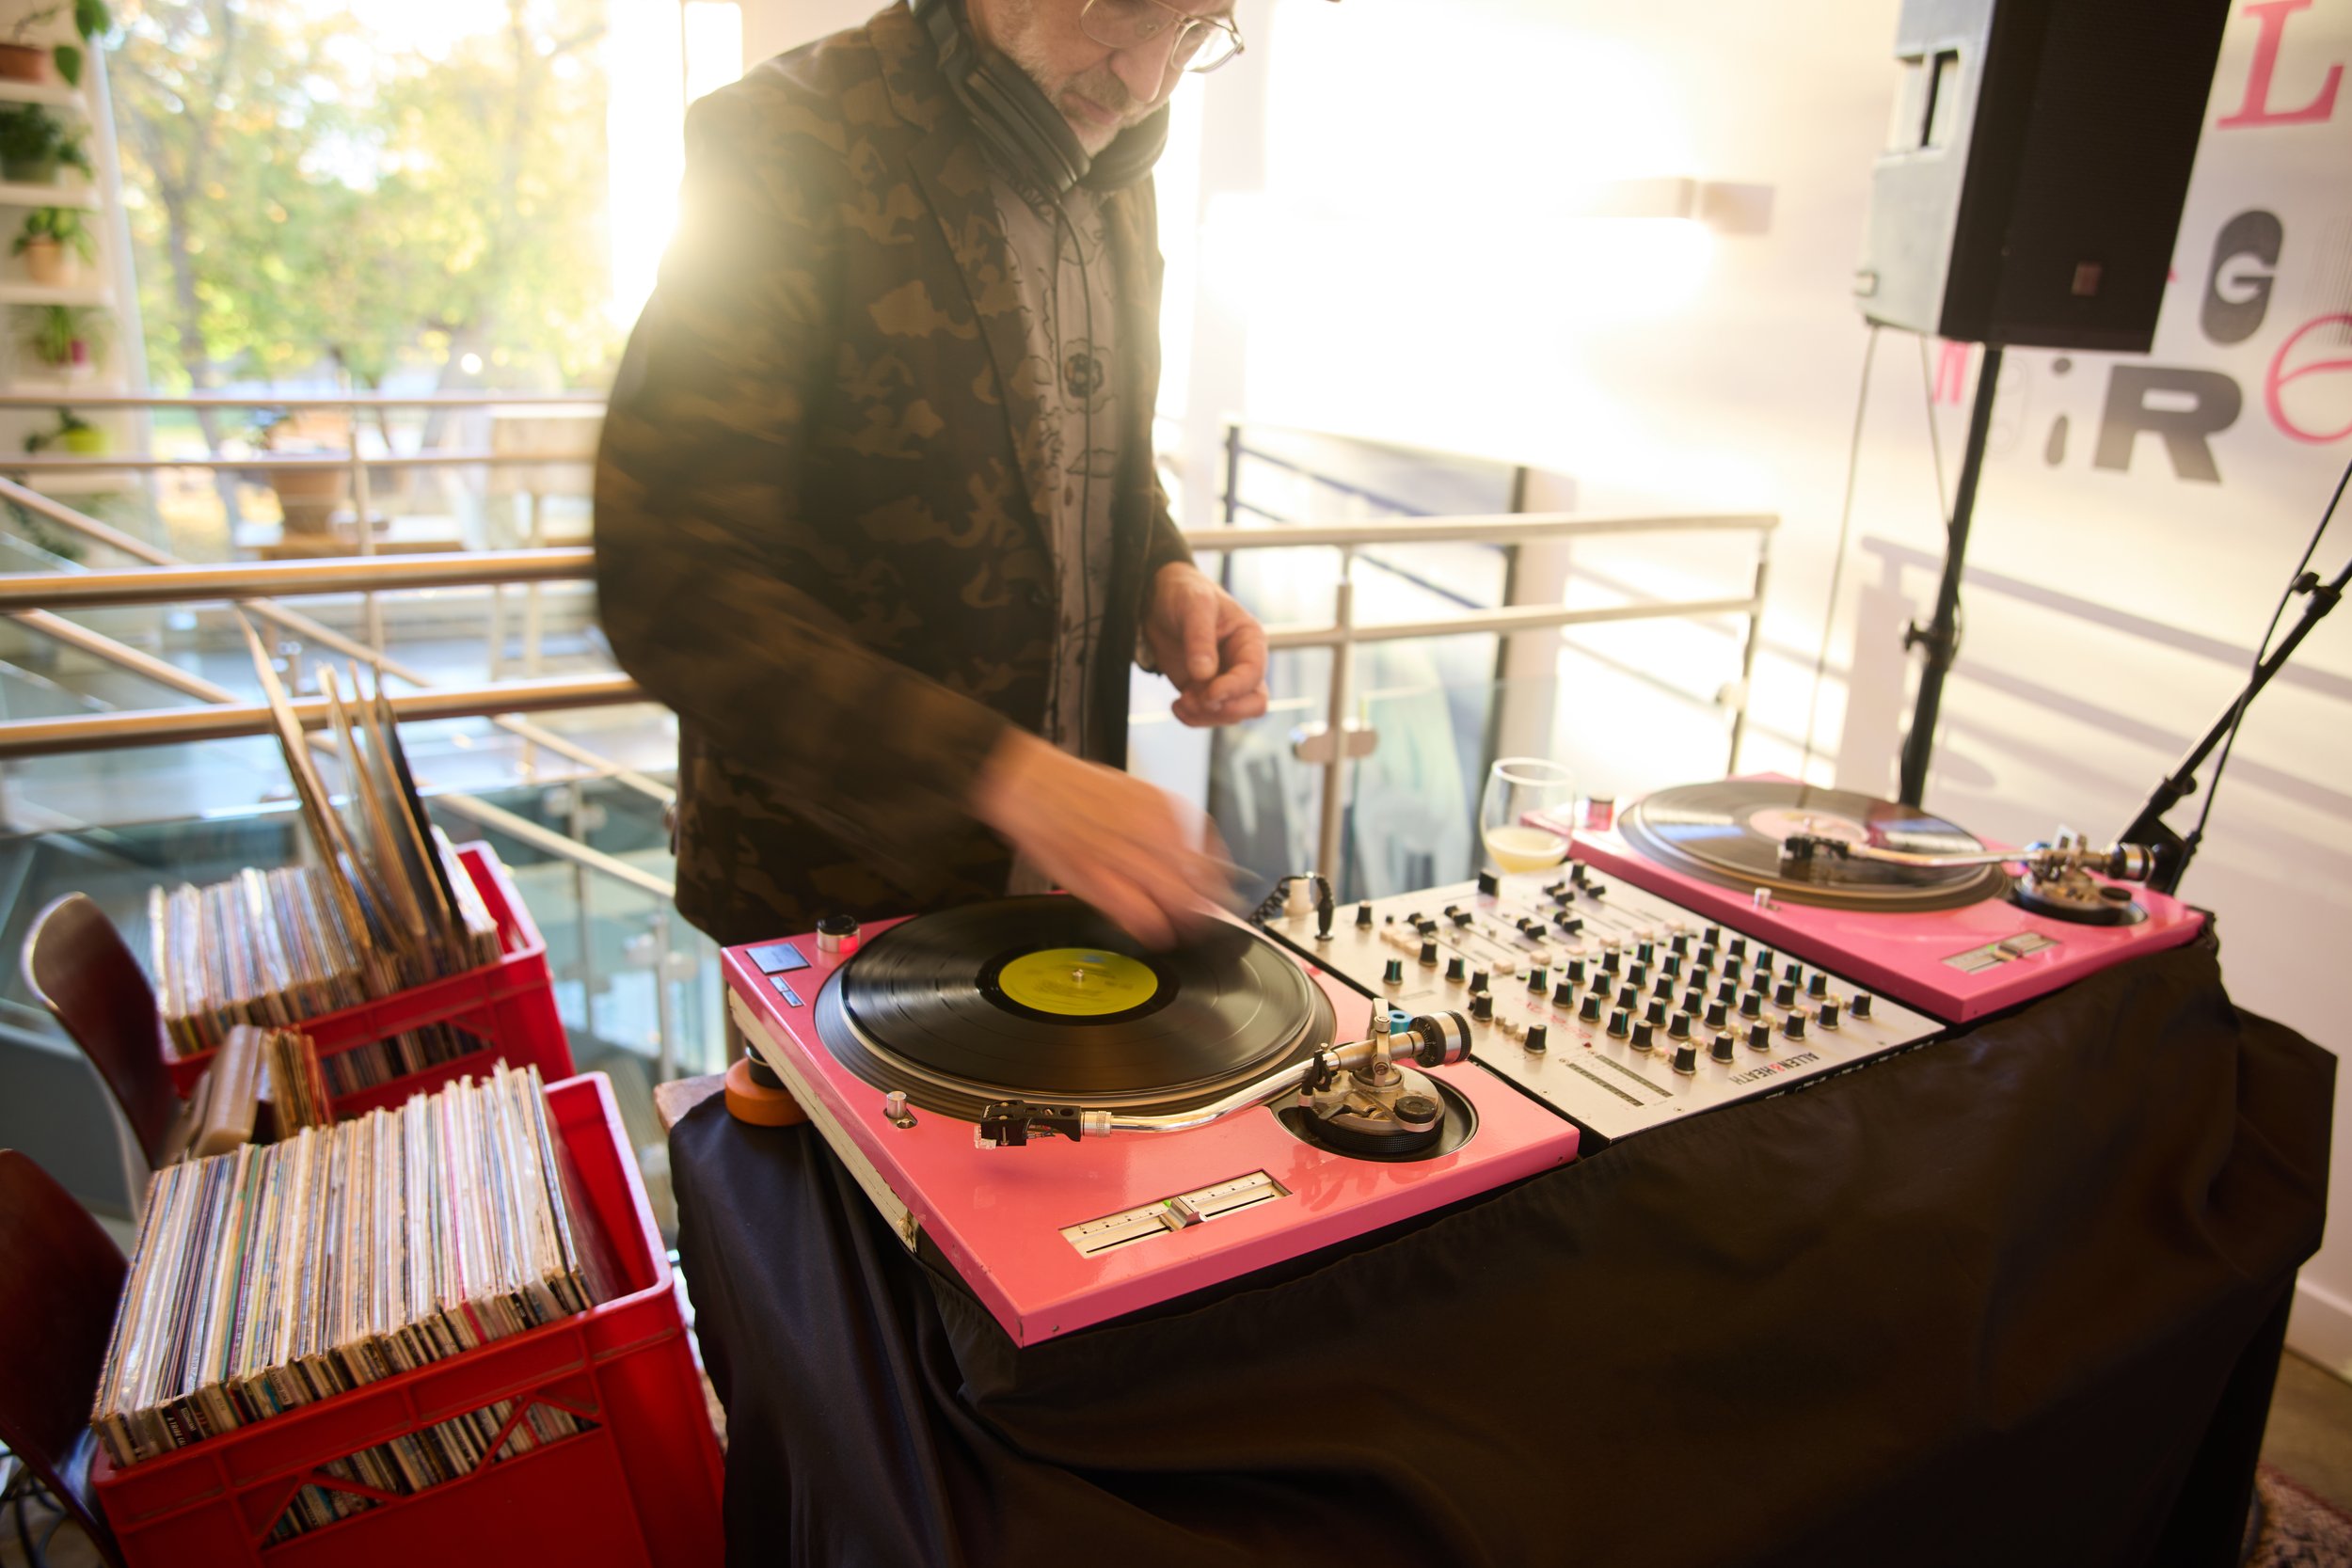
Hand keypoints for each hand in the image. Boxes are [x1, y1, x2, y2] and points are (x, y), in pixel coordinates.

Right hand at [971, 729, 1231, 947]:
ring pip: (1175, 905)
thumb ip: (1166, 829)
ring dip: (1183, 925)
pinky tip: (1156, 934)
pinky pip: (1139, 915)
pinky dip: (1153, 930)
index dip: (1218, 886)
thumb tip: (1194, 862)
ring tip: (1182, 932)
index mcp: (1165, 811)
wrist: (1030, 783)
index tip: (1218, 897)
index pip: (1211, 860)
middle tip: (1205, 923)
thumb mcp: (1137, 797)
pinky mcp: (1097, 879)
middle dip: (1205, 912)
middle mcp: (1152, 834)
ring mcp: (1125, 857)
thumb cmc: (1079, 791)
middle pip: (1198, 888)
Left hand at [1143, 562, 1268, 726]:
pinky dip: (1192, 718)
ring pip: (1230, 714)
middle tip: (1198, 701)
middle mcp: (1242, 664)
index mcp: (1250, 640)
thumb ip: (1200, 638)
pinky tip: (1176, 705)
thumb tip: (1204, 674)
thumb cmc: (1184, 593)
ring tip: (1181, 700)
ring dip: (1204, 715)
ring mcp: (1223, 680)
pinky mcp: (1203, 691)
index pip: (1254, 674)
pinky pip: (1207, 716)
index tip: (1209, 693)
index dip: (1234, 689)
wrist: (1158, 600)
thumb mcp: (1194, 605)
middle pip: (1253, 703)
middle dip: (1226, 709)